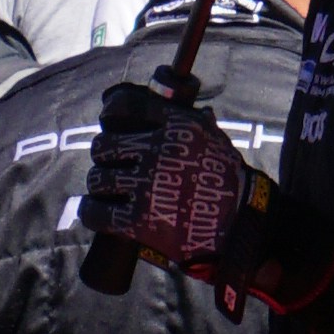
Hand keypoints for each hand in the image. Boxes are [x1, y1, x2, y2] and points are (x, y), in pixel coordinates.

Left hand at [78, 80, 272, 311]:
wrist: (240, 228)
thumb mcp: (215, 140)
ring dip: (100, 187)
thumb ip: (191, 122)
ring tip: (110, 193)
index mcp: (180, 126)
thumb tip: (174, 104)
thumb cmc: (228, 183)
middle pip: (104, 145)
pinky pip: (96, 213)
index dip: (112, 115)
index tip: (112, 125)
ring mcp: (148, 185)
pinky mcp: (139, 219)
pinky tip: (99, 213)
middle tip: (112, 167)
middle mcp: (161, 151)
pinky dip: (93, 214)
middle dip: (105, 158)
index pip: (126, 106)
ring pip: (97, 179)